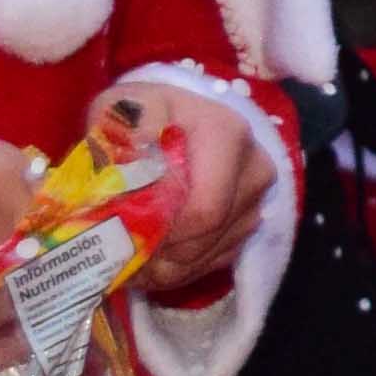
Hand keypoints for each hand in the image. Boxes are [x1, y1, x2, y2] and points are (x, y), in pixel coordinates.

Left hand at [98, 77, 271, 286]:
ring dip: (166, 264)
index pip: (204, 210)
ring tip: (129, 253)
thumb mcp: (121, 109)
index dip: (162, 233)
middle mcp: (253, 168)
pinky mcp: (248, 223)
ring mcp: (255, 199)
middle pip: (207, 236)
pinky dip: (180, 267)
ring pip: (208, 254)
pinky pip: (214, 262)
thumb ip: (127, 127)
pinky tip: (152, 254)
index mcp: (226, 135)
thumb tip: (137, 151)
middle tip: (120, 252)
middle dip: (161, 252)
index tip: (125, 234)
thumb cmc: (140, 116)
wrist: (166, 120)